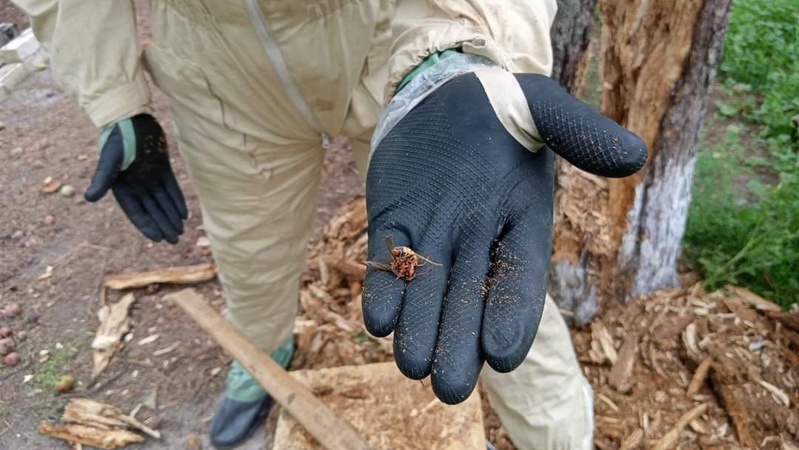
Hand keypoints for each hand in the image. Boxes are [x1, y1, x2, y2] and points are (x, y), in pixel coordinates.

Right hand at [85, 114, 186, 243]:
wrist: (131, 118)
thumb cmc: (118, 139)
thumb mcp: (110, 161)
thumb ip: (102, 180)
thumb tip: (88, 198)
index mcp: (122, 187)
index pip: (136, 212)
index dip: (147, 226)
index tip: (159, 238)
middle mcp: (137, 185)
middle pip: (152, 210)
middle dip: (163, 225)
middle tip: (175, 240)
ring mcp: (150, 177)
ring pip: (163, 202)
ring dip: (171, 216)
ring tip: (180, 232)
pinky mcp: (163, 167)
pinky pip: (171, 188)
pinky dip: (177, 201)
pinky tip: (184, 214)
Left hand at [363, 71, 645, 403]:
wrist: (448, 94)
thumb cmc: (506, 106)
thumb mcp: (545, 109)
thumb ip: (581, 134)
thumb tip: (634, 156)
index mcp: (521, 222)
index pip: (522, 278)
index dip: (512, 315)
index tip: (503, 355)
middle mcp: (477, 239)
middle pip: (470, 300)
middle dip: (460, 345)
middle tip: (451, 387)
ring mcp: (433, 233)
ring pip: (426, 292)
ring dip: (418, 330)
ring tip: (412, 365)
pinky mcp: (393, 220)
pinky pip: (387, 263)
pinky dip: (383, 292)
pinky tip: (378, 319)